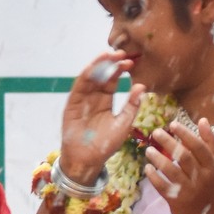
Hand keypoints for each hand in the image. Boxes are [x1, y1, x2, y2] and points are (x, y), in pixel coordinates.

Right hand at [57, 53, 143, 184]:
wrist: (87, 159)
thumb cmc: (105, 145)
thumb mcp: (123, 124)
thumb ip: (131, 106)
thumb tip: (142, 86)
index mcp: (106, 102)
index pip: (113, 81)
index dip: (120, 71)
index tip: (131, 62)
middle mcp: (93, 98)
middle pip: (101, 76)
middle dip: (110, 64)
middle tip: (121, 53)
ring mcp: (82, 100)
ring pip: (90, 78)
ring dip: (97, 66)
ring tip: (107, 55)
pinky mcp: (72, 104)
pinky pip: (78, 88)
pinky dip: (85, 77)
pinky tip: (93, 68)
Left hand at [144, 117, 213, 213]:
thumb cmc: (211, 186)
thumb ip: (210, 143)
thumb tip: (202, 120)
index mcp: (212, 167)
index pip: (199, 147)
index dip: (186, 134)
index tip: (173, 124)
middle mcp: (201, 178)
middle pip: (184, 157)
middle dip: (169, 142)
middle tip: (155, 132)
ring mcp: (189, 190)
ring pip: (172, 171)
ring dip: (158, 159)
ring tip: (148, 150)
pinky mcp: (177, 201)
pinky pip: (163, 187)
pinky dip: (154, 177)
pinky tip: (147, 168)